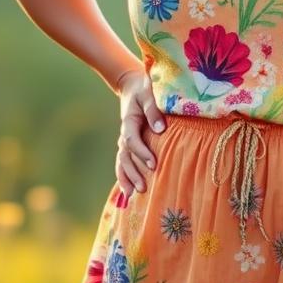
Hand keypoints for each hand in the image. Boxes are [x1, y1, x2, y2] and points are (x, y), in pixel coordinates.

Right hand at [113, 65, 165, 198]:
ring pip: (122, 161)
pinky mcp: (128, 144)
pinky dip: (124, 176)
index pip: (132, 139)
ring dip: (126, 178)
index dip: (142, 152)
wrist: (134, 86)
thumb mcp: (149, 94)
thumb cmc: (146, 89)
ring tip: (132, 195)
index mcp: (129, 120)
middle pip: (125, 156)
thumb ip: (154, 110)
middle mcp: (125, 132)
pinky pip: (123, 162)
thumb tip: (160, 129)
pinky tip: (127, 193)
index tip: (153, 164)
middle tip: (143, 187)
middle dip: (133, 173)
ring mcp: (125, 139)